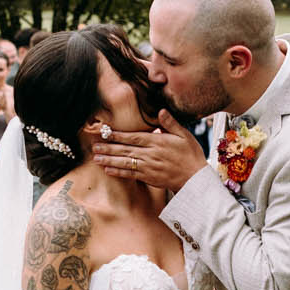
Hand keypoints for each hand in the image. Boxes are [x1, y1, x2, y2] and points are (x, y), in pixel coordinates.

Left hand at [92, 110, 208, 189]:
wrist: (196, 179)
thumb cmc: (191, 155)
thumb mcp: (184, 135)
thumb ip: (170, 123)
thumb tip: (160, 111)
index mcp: (158, 142)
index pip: (133, 137)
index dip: (118, 135)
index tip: (105, 133)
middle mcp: (151, 154)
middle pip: (125, 150)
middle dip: (108, 148)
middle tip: (94, 146)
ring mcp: (149, 167)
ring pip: (125, 162)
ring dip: (109, 160)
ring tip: (96, 158)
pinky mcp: (149, 178)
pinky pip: (130, 174)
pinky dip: (118, 172)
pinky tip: (108, 170)